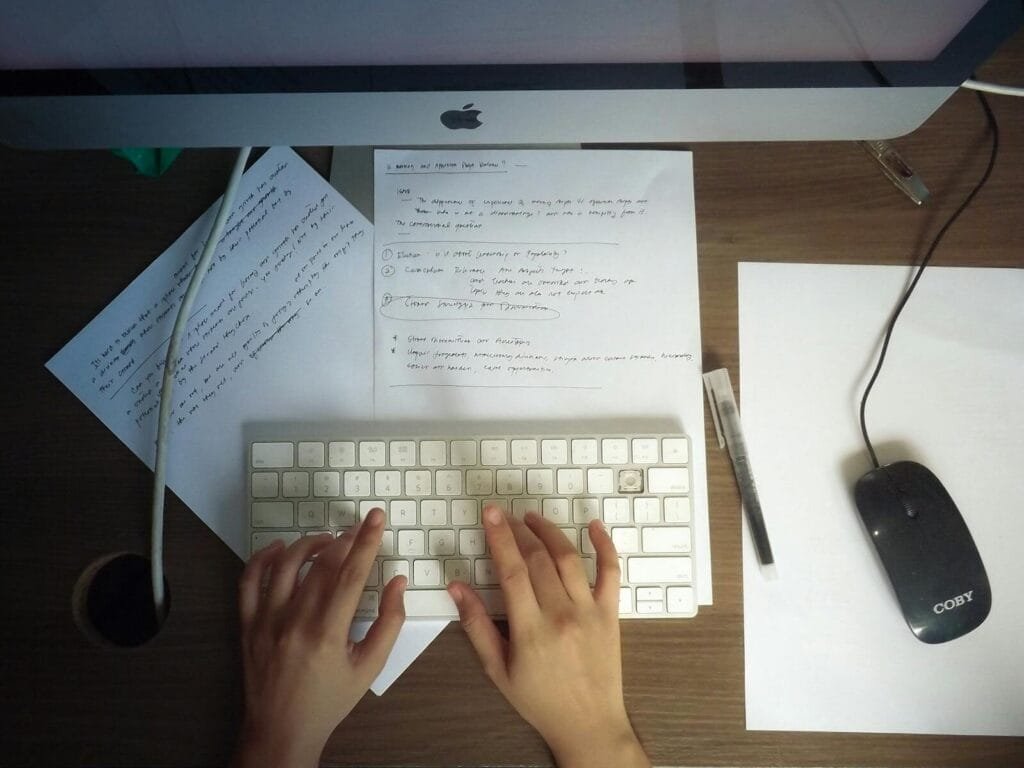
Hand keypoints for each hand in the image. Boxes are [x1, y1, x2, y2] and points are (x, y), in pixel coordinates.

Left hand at [232, 509, 405, 767]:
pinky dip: (263, 559)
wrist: (281, 730)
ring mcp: (266, 622)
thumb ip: (389, 623)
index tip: (375, 518)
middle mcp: (294, 623)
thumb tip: (398, 583)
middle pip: (321, 565)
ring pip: (285, 565)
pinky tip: (281, 549)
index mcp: (328, 635)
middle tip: (358, 530)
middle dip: (344, 540)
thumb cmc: (329, 700)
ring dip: (309, 544)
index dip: (366, 542)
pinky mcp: (247, 625)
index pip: (351, 575)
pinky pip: (249, 581)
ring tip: (327, 540)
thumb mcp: (370, 667)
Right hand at [447, 508, 649, 767]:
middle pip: (538, 559)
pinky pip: (611, 572)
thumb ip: (476, 625)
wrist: (588, 724)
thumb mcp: (498, 669)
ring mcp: (589, 612)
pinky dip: (604, 546)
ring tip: (531, 518)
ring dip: (549, 532)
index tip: (490, 514)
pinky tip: (593, 526)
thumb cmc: (539, 700)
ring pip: (569, 558)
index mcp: (531, 630)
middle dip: (518, 530)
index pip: (512, 570)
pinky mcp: (610, 614)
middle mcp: (561, 615)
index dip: (499, 537)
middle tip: (504, 515)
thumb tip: (457, 588)